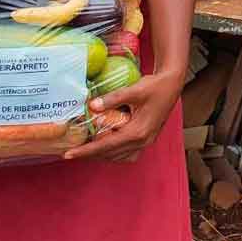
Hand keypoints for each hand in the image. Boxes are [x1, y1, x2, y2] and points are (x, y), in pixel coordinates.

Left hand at [63, 69, 182, 162]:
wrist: (172, 84)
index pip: (106, 146)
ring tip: (86, 147)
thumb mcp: (134, 90)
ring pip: (118, 156)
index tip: (69, 154)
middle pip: (110, 154)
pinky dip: (114, 152)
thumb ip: (112, 99)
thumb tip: (92, 106)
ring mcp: (146, 142)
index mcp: (138, 132)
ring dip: (102, 153)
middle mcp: (142, 141)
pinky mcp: (147, 139)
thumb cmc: (155, 86)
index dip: (86, 151)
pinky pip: (127, 153)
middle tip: (72, 150)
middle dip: (90, 153)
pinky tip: (107, 144)